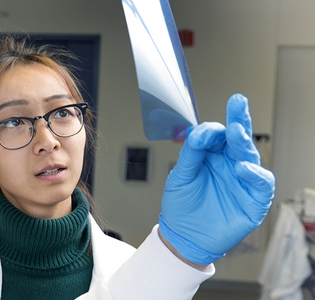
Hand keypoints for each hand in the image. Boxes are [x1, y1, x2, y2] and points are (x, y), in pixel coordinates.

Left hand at [159, 93, 274, 264]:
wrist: (183, 237)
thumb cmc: (182, 205)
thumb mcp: (180, 176)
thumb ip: (191, 153)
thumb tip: (200, 131)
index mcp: (213, 156)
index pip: (218, 135)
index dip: (212, 129)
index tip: (203, 131)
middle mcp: (231, 165)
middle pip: (238, 139)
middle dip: (239, 119)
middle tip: (237, 102)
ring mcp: (243, 181)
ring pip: (250, 156)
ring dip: (244, 143)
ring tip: (235, 132)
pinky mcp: (254, 201)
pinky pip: (261, 184)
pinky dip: (254, 175)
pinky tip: (241, 167)